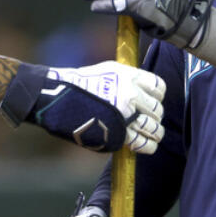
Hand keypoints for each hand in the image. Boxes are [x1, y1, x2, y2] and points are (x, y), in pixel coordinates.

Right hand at [0, 61, 165, 153]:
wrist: (56, 99)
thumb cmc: (79, 84)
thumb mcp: (107, 70)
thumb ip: (129, 78)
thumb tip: (145, 89)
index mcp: (129, 76)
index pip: (159, 88)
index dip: (157, 97)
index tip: (152, 102)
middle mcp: (130, 94)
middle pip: (158, 110)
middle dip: (154, 117)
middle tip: (147, 120)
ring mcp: (125, 116)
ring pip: (155, 128)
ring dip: (154, 133)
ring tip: (150, 134)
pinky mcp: (119, 134)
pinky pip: (144, 143)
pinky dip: (148, 146)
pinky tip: (144, 144)